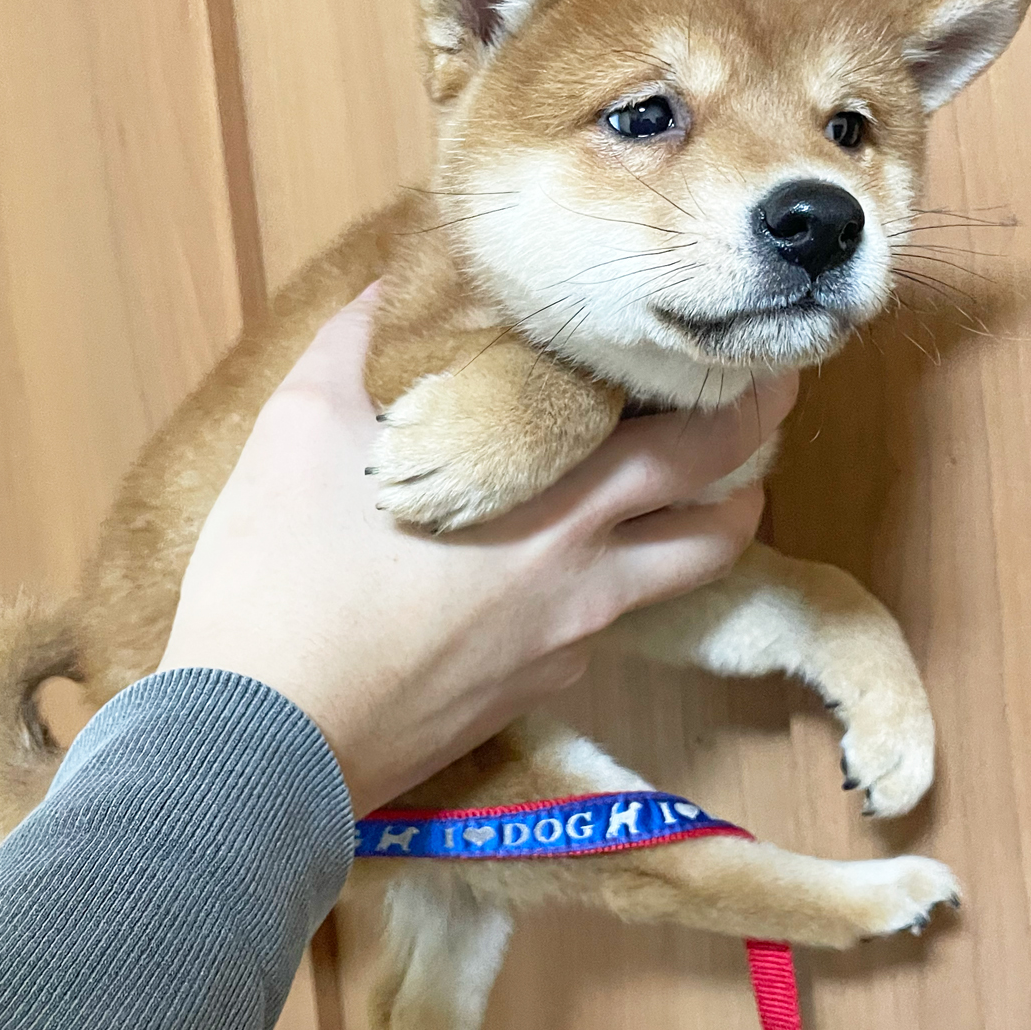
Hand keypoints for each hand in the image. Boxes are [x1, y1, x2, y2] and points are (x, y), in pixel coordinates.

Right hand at [159, 287, 796, 813]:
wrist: (261, 744)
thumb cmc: (280, 579)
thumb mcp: (301, 428)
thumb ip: (359, 344)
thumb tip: (392, 285)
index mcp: (554, 504)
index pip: (694, 447)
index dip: (741, 402)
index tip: (753, 357)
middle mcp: (585, 577)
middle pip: (716, 520)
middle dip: (755, 457)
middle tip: (770, 406)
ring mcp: (565, 647)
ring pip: (674, 585)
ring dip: (705, 531)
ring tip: (701, 489)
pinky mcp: (531, 697)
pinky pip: (602, 632)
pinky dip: (612, 586)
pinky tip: (571, 565)